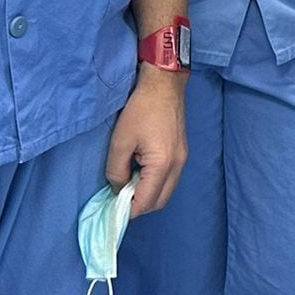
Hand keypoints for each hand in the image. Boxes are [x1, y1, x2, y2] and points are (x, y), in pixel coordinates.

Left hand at [106, 65, 186, 214]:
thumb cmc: (140, 109)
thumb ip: (116, 170)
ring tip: (128, 185)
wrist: (164, 84)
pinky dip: (154, 184)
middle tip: (119, 199)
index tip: (111, 208)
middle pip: (159, 202)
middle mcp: (177, 166)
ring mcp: (183, 160)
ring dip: (147, 195)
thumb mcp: (120, 140)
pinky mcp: (182, 153)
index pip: (146, 201)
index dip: (128, 210)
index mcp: (163, 164)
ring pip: (166, 192)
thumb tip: (117, 188)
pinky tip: (140, 173)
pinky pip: (169, 180)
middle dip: (139, 206)